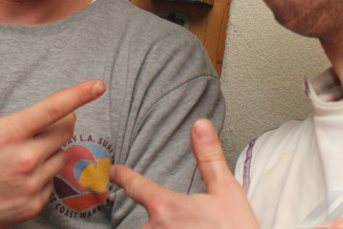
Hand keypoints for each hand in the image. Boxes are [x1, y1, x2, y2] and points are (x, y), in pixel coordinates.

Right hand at [0, 45, 104, 227]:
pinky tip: (20, 174)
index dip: (80, 94)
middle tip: (38, 124)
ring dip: (51, 149)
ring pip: (61, 156)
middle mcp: (25, 161)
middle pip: (65, 131)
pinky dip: (44, 174)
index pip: (54, 109)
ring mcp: (30, 186)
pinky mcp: (32, 206)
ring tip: (23, 151)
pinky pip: (53, 181)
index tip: (98, 85)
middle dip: (59, 121)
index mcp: (9, 134)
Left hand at [110, 119, 257, 227]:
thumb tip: (200, 125)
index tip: (114, 172)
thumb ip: (209, 158)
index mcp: (165, 206)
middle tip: (194, 223)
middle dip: (167, 221)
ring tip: (193, 227)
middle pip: (150, 218)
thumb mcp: (227, 191)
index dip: (124, 176)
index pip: (136, 186)